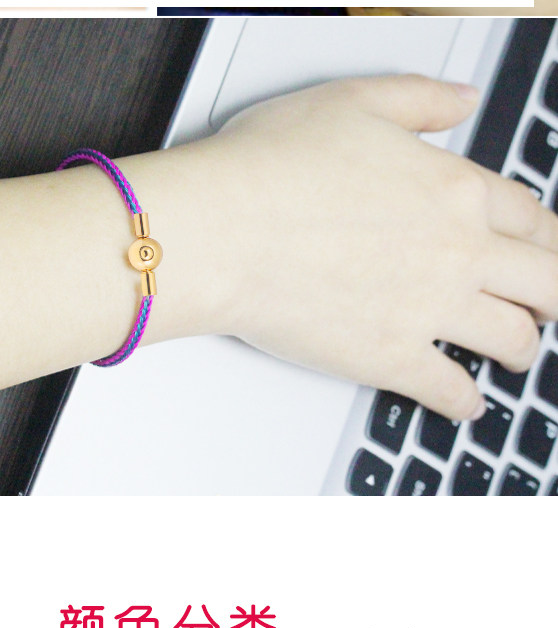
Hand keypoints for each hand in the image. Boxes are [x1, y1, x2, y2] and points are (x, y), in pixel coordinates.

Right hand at [188, 75, 557, 419]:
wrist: (224, 231)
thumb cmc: (270, 167)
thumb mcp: (354, 100)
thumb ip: (420, 100)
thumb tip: (463, 100)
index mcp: (455, 187)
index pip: (531, 217)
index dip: (546, 238)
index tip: (546, 250)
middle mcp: (458, 250)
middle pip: (545, 282)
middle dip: (555, 296)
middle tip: (553, 306)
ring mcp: (429, 309)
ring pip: (512, 339)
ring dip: (523, 350)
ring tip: (517, 355)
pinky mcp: (392, 359)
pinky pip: (451, 390)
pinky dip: (466, 402)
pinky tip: (466, 404)